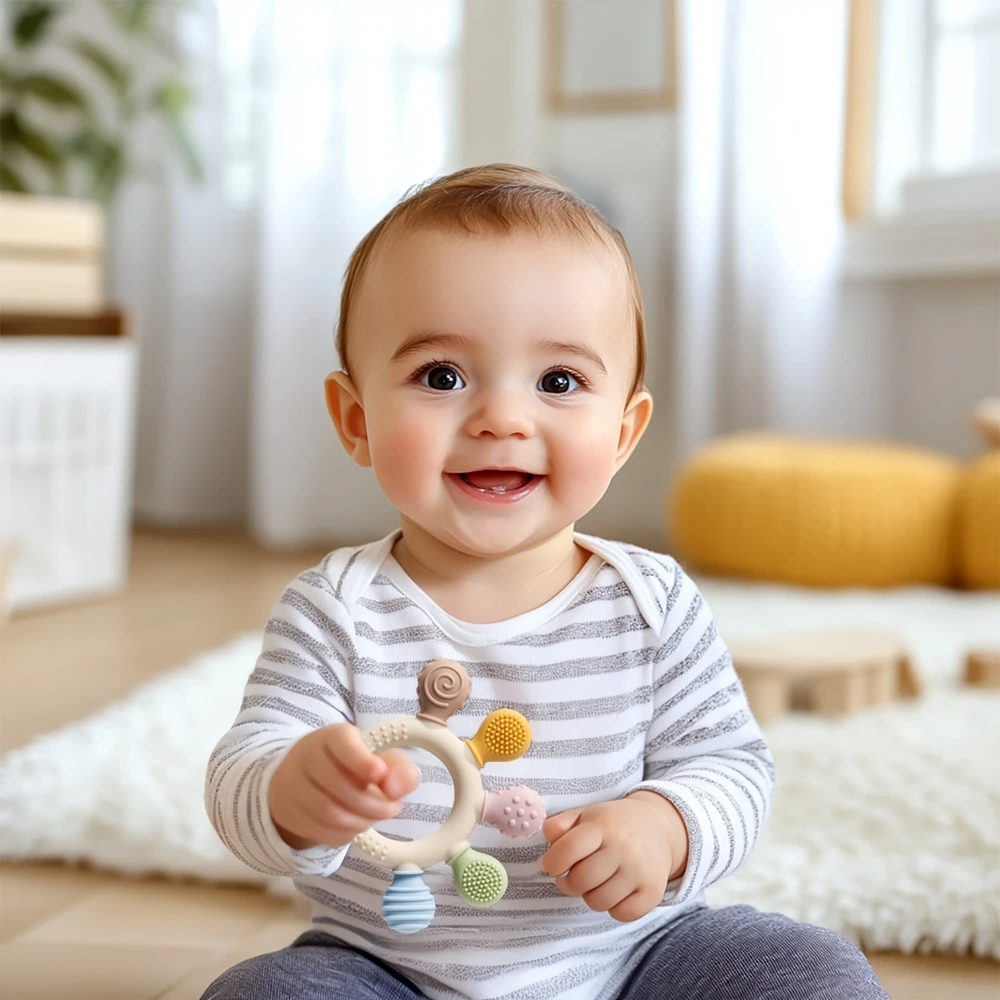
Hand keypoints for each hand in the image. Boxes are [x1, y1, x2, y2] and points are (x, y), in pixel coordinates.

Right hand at [269, 722, 419, 850]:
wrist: (311, 781)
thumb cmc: (353, 766)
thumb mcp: (380, 759)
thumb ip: (399, 769)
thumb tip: (396, 789)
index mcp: (332, 736)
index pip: (342, 742)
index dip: (361, 760)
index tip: (380, 774)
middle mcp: (307, 756)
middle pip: (338, 784)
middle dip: (372, 803)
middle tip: (391, 809)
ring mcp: (293, 786)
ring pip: (328, 812)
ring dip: (360, 821)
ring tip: (375, 817)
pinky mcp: (289, 813)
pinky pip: (320, 830)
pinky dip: (344, 833)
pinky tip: (355, 825)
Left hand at [540, 792, 687, 922]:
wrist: (659, 827)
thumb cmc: (614, 824)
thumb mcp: (587, 814)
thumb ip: (561, 824)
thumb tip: (546, 835)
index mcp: (603, 824)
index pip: (568, 849)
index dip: (552, 863)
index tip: (551, 866)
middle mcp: (623, 847)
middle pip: (581, 880)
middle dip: (568, 883)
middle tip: (571, 877)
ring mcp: (640, 870)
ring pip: (599, 901)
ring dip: (590, 896)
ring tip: (594, 882)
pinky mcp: (653, 891)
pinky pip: (622, 914)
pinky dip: (613, 908)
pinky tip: (614, 892)